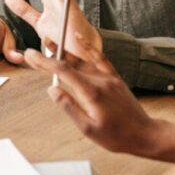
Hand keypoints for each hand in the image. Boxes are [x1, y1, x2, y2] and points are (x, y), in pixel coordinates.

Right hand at [24, 33, 160, 156]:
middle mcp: (100, 80)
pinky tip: (79, 38)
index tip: (30, 55)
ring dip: (64, 51)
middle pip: (70, 64)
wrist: (143, 134)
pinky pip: (100, 57)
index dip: (44, 62)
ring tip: (49, 43)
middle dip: (49, 57)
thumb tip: (52, 89)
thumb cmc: (116, 136)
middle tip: (32, 52)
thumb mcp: (88, 128)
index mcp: (91, 92)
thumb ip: (69, 107)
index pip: (62, 72)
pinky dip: (88, 47)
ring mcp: (108, 77)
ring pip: (82, 59)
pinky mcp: (114, 77)